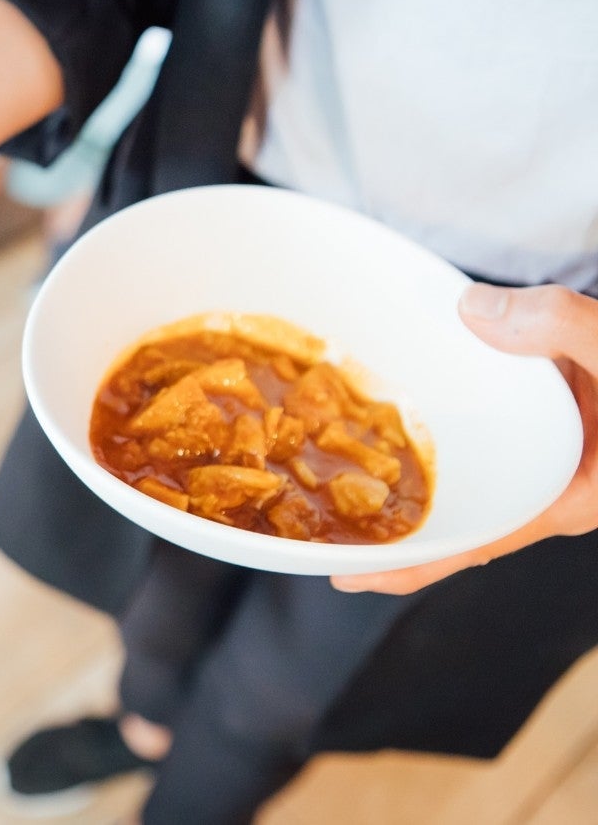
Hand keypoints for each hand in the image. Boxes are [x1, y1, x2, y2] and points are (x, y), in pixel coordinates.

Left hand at [332, 283, 597, 594]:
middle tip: (319, 529)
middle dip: (396, 535)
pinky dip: (454, 452)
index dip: (410, 566)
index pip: (475, 545)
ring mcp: (559, 470)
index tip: (346, 575)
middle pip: (462, 529)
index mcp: (570, 496)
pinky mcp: (563, 442)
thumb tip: (471, 314)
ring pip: (477, 495)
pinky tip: (418, 433)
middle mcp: (558, 493)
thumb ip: (563, 328)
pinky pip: (495, 459)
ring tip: (344, 484)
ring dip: (419, 495)